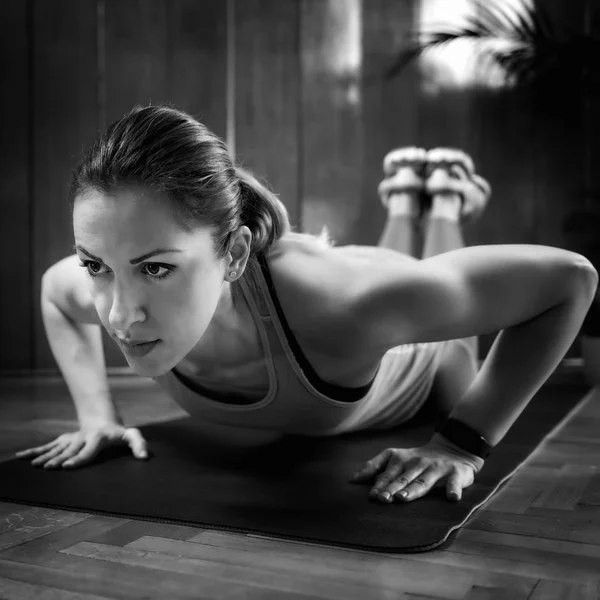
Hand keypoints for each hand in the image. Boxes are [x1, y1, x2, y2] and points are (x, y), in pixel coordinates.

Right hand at [15, 422, 148, 468]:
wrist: (103, 419)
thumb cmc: (119, 432)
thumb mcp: (132, 435)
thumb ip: (139, 444)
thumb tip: (145, 457)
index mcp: (98, 438)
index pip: (88, 450)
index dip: (79, 458)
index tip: (68, 466)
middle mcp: (82, 438)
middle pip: (69, 450)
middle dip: (59, 459)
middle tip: (50, 468)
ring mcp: (71, 439)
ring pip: (56, 448)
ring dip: (45, 457)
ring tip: (36, 466)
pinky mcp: (63, 440)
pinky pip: (47, 446)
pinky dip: (34, 452)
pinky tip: (20, 458)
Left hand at [349, 433, 484, 502]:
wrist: (453, 448)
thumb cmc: (417, 459)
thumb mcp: (395, 457)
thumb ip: (374, 466)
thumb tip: (352, 479)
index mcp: (402, 460)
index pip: (389, 474)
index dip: (380, 484)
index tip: (372, 496)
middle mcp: (418, 463)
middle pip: (404, 478)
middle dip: (392, 488)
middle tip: (383, 499)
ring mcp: (437, 468)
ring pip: (424, 481)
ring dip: (414, 489)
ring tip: (404, 498)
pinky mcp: (456, 473)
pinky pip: (455, 482)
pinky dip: (453, 489)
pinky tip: (452, 497)